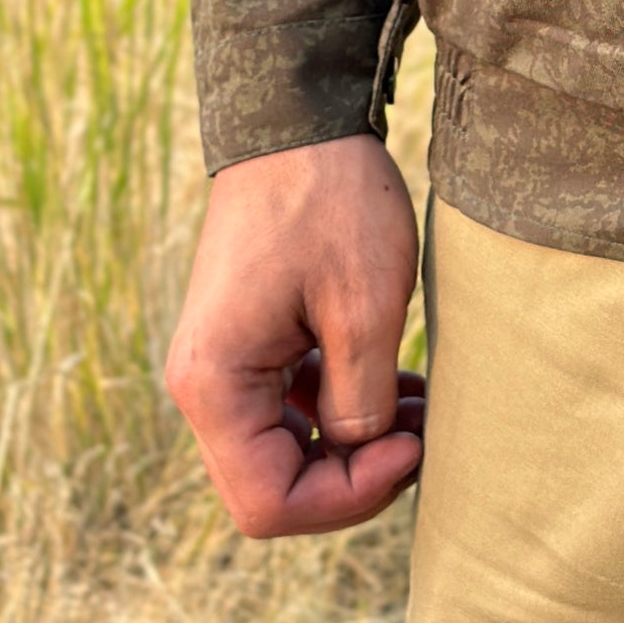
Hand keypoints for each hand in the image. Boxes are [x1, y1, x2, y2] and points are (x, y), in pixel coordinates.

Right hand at [166, 132, 423, 537]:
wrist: (300, 119)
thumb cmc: (332, 202)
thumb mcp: (365, 308)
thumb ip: (359, 405)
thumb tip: (360, 457)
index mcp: (214, 385)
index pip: (268, 503)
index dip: (347, 497)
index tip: (411, 449)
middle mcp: (203, 385)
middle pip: (271, 485)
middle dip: (351, 477)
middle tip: (420, 436)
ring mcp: (223, 364)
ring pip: (283, 450)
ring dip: (352, 446)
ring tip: (419, 409)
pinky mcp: (249, 342)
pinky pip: (288, 408)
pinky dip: (340, 409)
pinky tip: (396, 387)